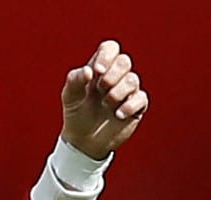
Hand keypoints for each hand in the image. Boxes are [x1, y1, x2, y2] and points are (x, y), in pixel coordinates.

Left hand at [60, 40, 149, 160]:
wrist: (83, 141)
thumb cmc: (76, 114)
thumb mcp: (69, 96)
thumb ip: (74, 80)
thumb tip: (89, 71)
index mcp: (100, 69)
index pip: (110, 48)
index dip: (107, 55)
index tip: (98, 71)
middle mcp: (116, 76)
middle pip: (124, 61)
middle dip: (112, 75)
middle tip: (100, 89)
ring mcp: (128, 90)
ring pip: (132, 79)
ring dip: (117, 93)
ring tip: (106, 105)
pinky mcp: (136, 106)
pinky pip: (141, 98)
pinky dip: (129, 106)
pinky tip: (117, 115)